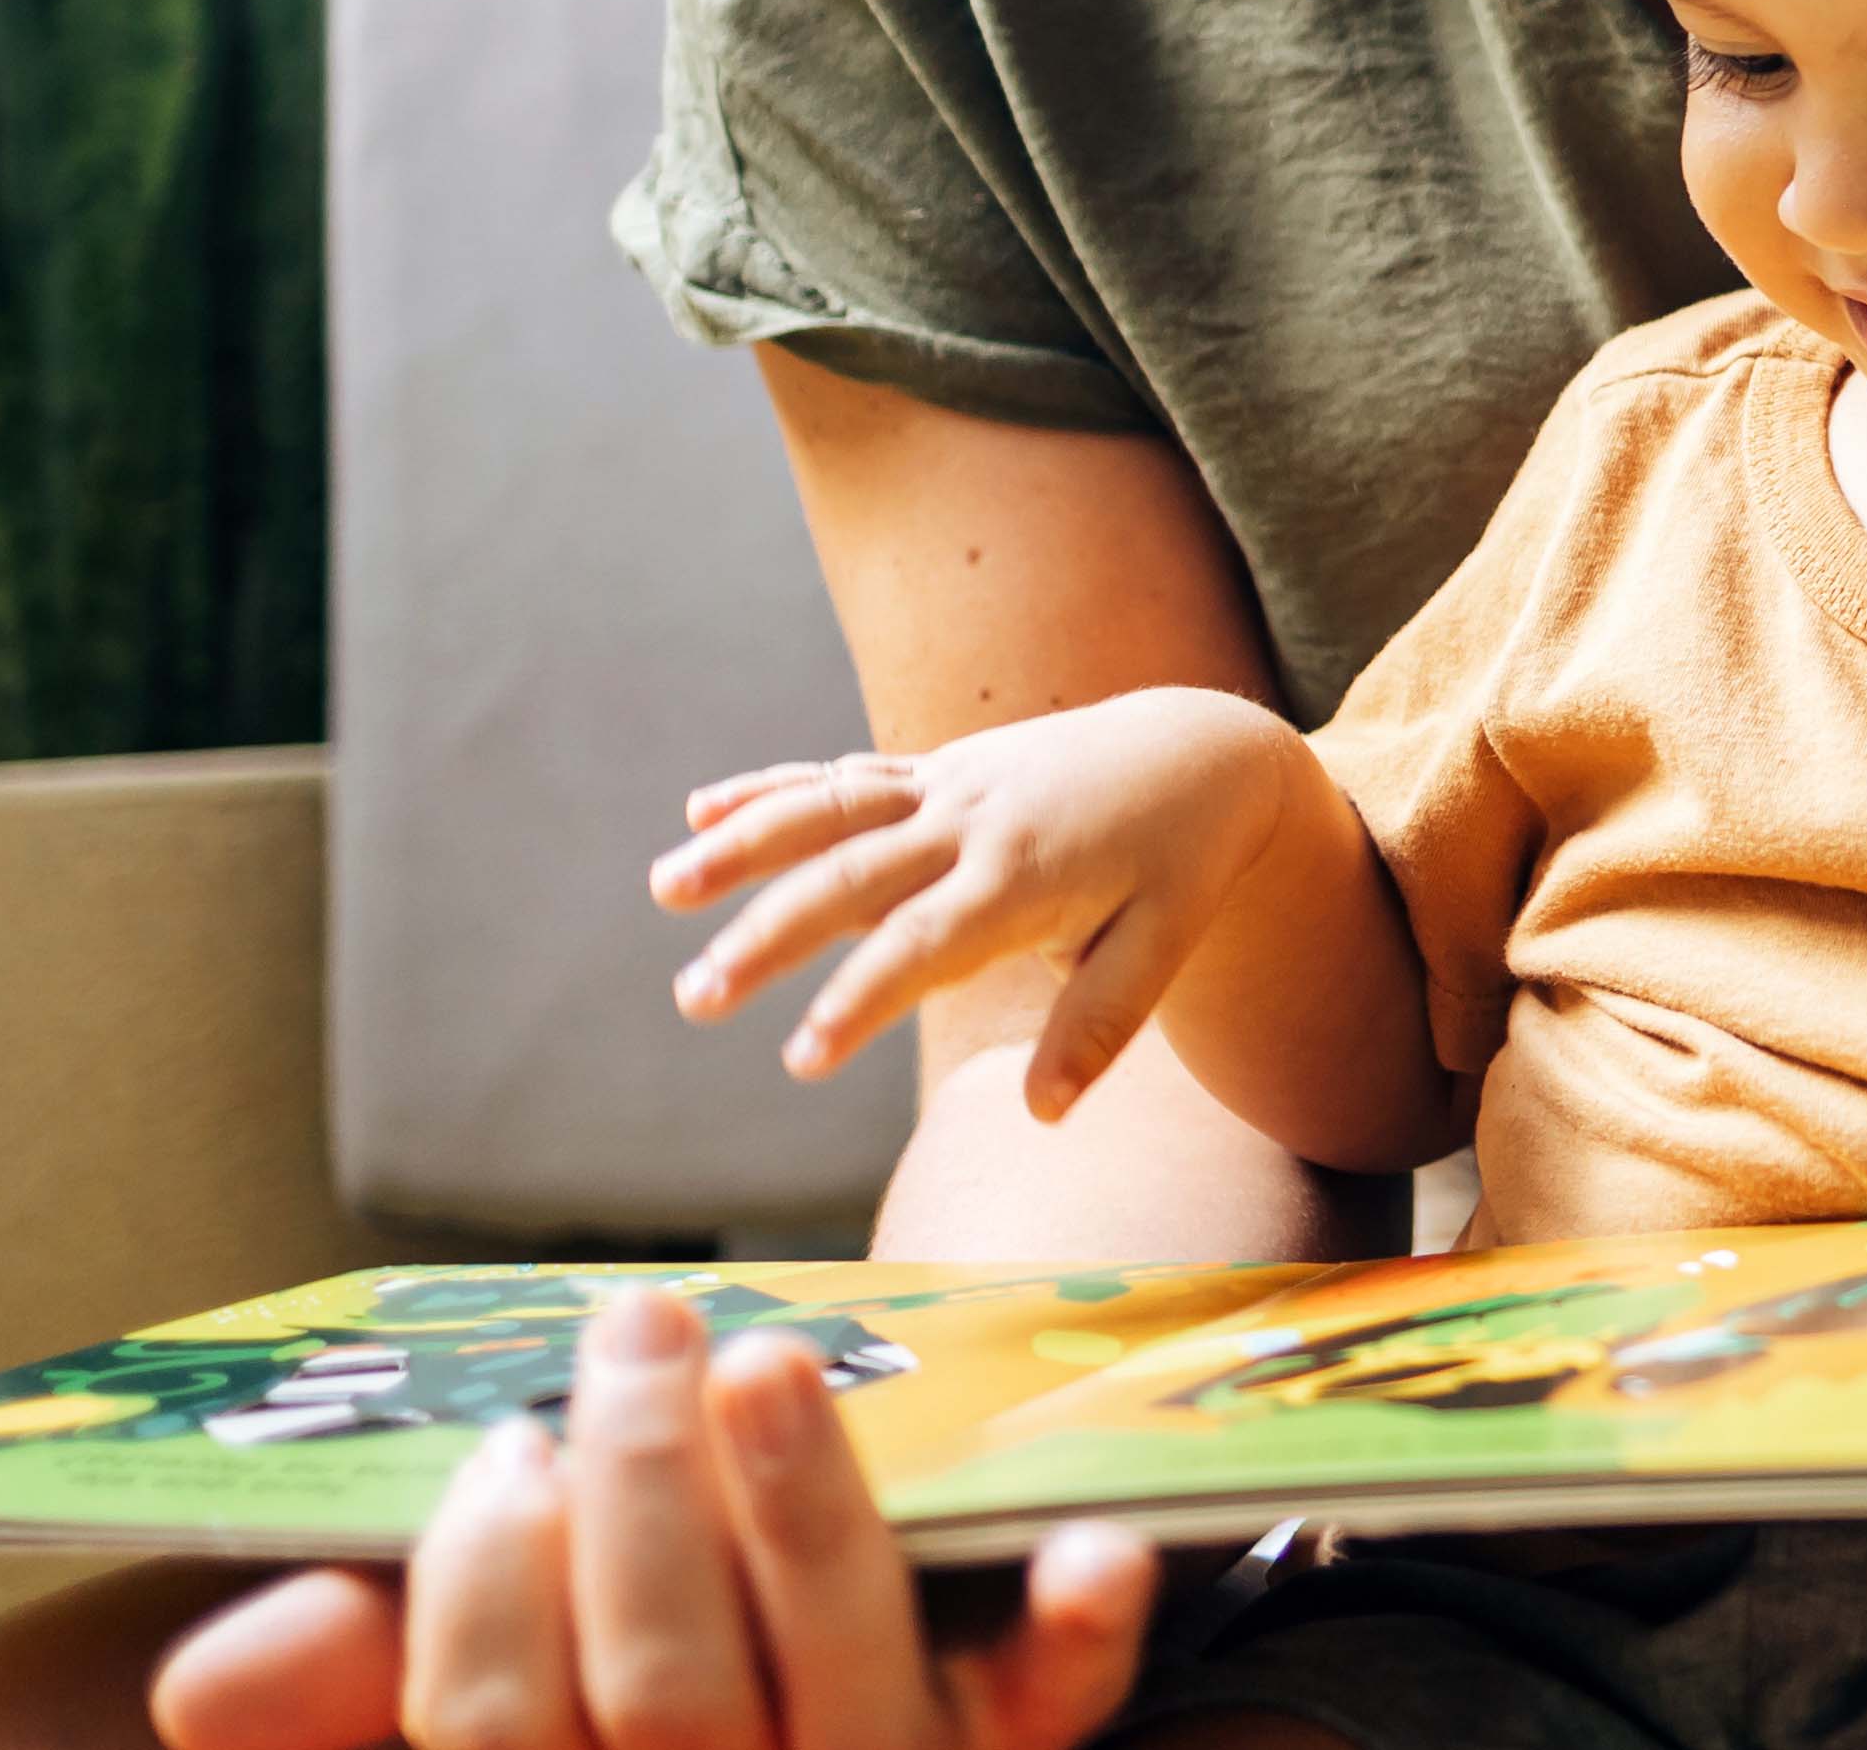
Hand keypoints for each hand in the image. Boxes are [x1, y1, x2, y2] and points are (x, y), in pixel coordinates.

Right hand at [146, 1286, 1146, 1749]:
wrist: (744, 1693)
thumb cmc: (561, 1660)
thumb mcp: (433, 1670)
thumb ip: (327, 1675)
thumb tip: (214, 1679)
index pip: (499, 1732)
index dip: (484, 1593)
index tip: (500, 1448)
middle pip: (670, 1694)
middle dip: (642, 1503)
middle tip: (638, 1328)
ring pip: (837, 1675)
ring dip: (804, 1515)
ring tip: (766, 1358)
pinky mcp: (1005, 1746)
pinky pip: (1049, 1712)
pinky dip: (1072, 1632)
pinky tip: (1096, 1545)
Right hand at [657, 689, 1321, 1117]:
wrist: (1201, 750)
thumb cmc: (1182, 862)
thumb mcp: (1166, 943)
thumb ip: (1101, 1025)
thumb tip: (1045, 1115)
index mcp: (1027, 877)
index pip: (924, 945)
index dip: (860, 1000)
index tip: (799, 1058)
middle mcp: (973, 822)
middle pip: (851, 878)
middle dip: (767, 937)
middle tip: (694, 998)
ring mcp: (948, 786)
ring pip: (830, 809)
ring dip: (744, 843)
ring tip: (665, 889)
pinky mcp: (935, 769)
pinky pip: (846, 777)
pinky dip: (773, 789)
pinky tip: (700, 809)